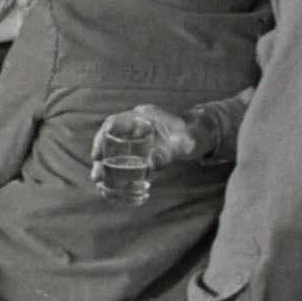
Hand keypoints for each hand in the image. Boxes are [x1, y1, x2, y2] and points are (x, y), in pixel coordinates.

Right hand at [89, 104, 203, 185]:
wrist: (205, 134)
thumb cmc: (195, 133)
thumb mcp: (185, 143)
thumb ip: (169, 152)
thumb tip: (150, 165)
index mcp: (143, 117)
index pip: (116, 121)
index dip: (103, 136)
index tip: (97, 153)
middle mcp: (136, 126)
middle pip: (110, 137)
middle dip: (99, 155)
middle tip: (96, 173)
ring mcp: (138, 138)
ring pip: (114, 149)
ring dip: (105, 164)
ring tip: (99, 181)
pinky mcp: (142, 150)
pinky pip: (124, 158)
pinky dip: (116, 169)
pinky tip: (111, 184)